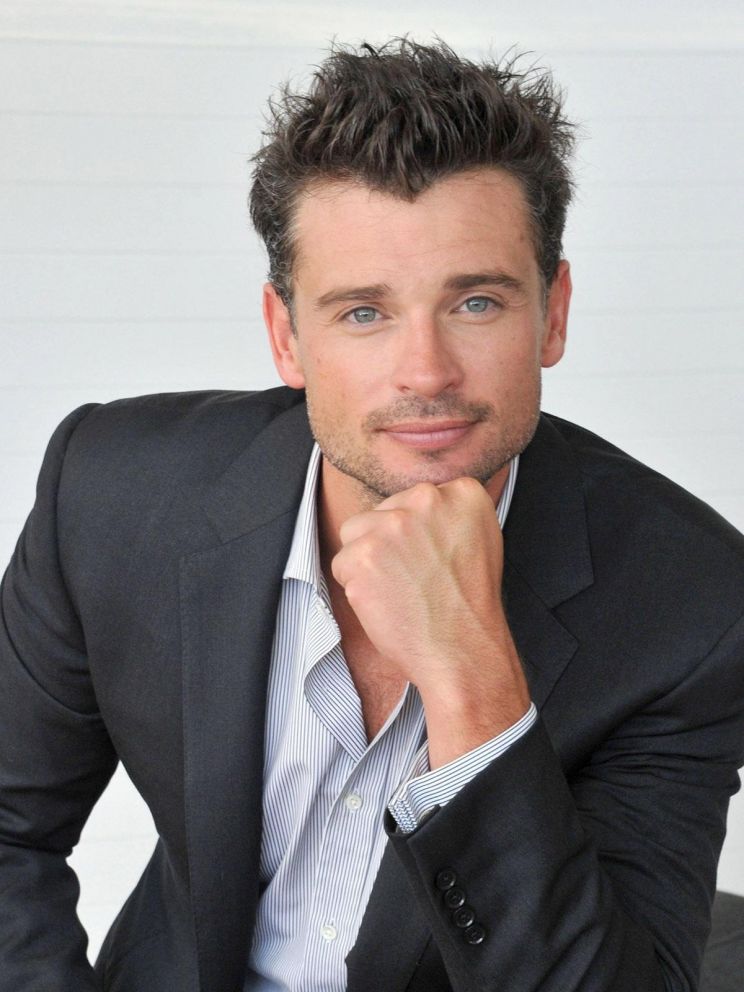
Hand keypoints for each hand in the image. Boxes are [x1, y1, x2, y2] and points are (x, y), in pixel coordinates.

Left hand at [331, 477, 530, 765]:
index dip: (417, 534)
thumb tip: (412, 508)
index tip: (435, 559)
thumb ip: (448, 515)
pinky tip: (387, 603)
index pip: (414, 500)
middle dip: (389, 543)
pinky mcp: (364, 553)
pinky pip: (342, 563)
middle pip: (382, 511)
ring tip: (401, 590)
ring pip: (355, 532)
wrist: (463, 651)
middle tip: (417, 579)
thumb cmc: (469, 606)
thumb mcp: (478, 541)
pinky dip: (356, 587)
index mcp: (462, 493)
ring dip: (368, 562)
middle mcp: (428, 499)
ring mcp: (393, 525)